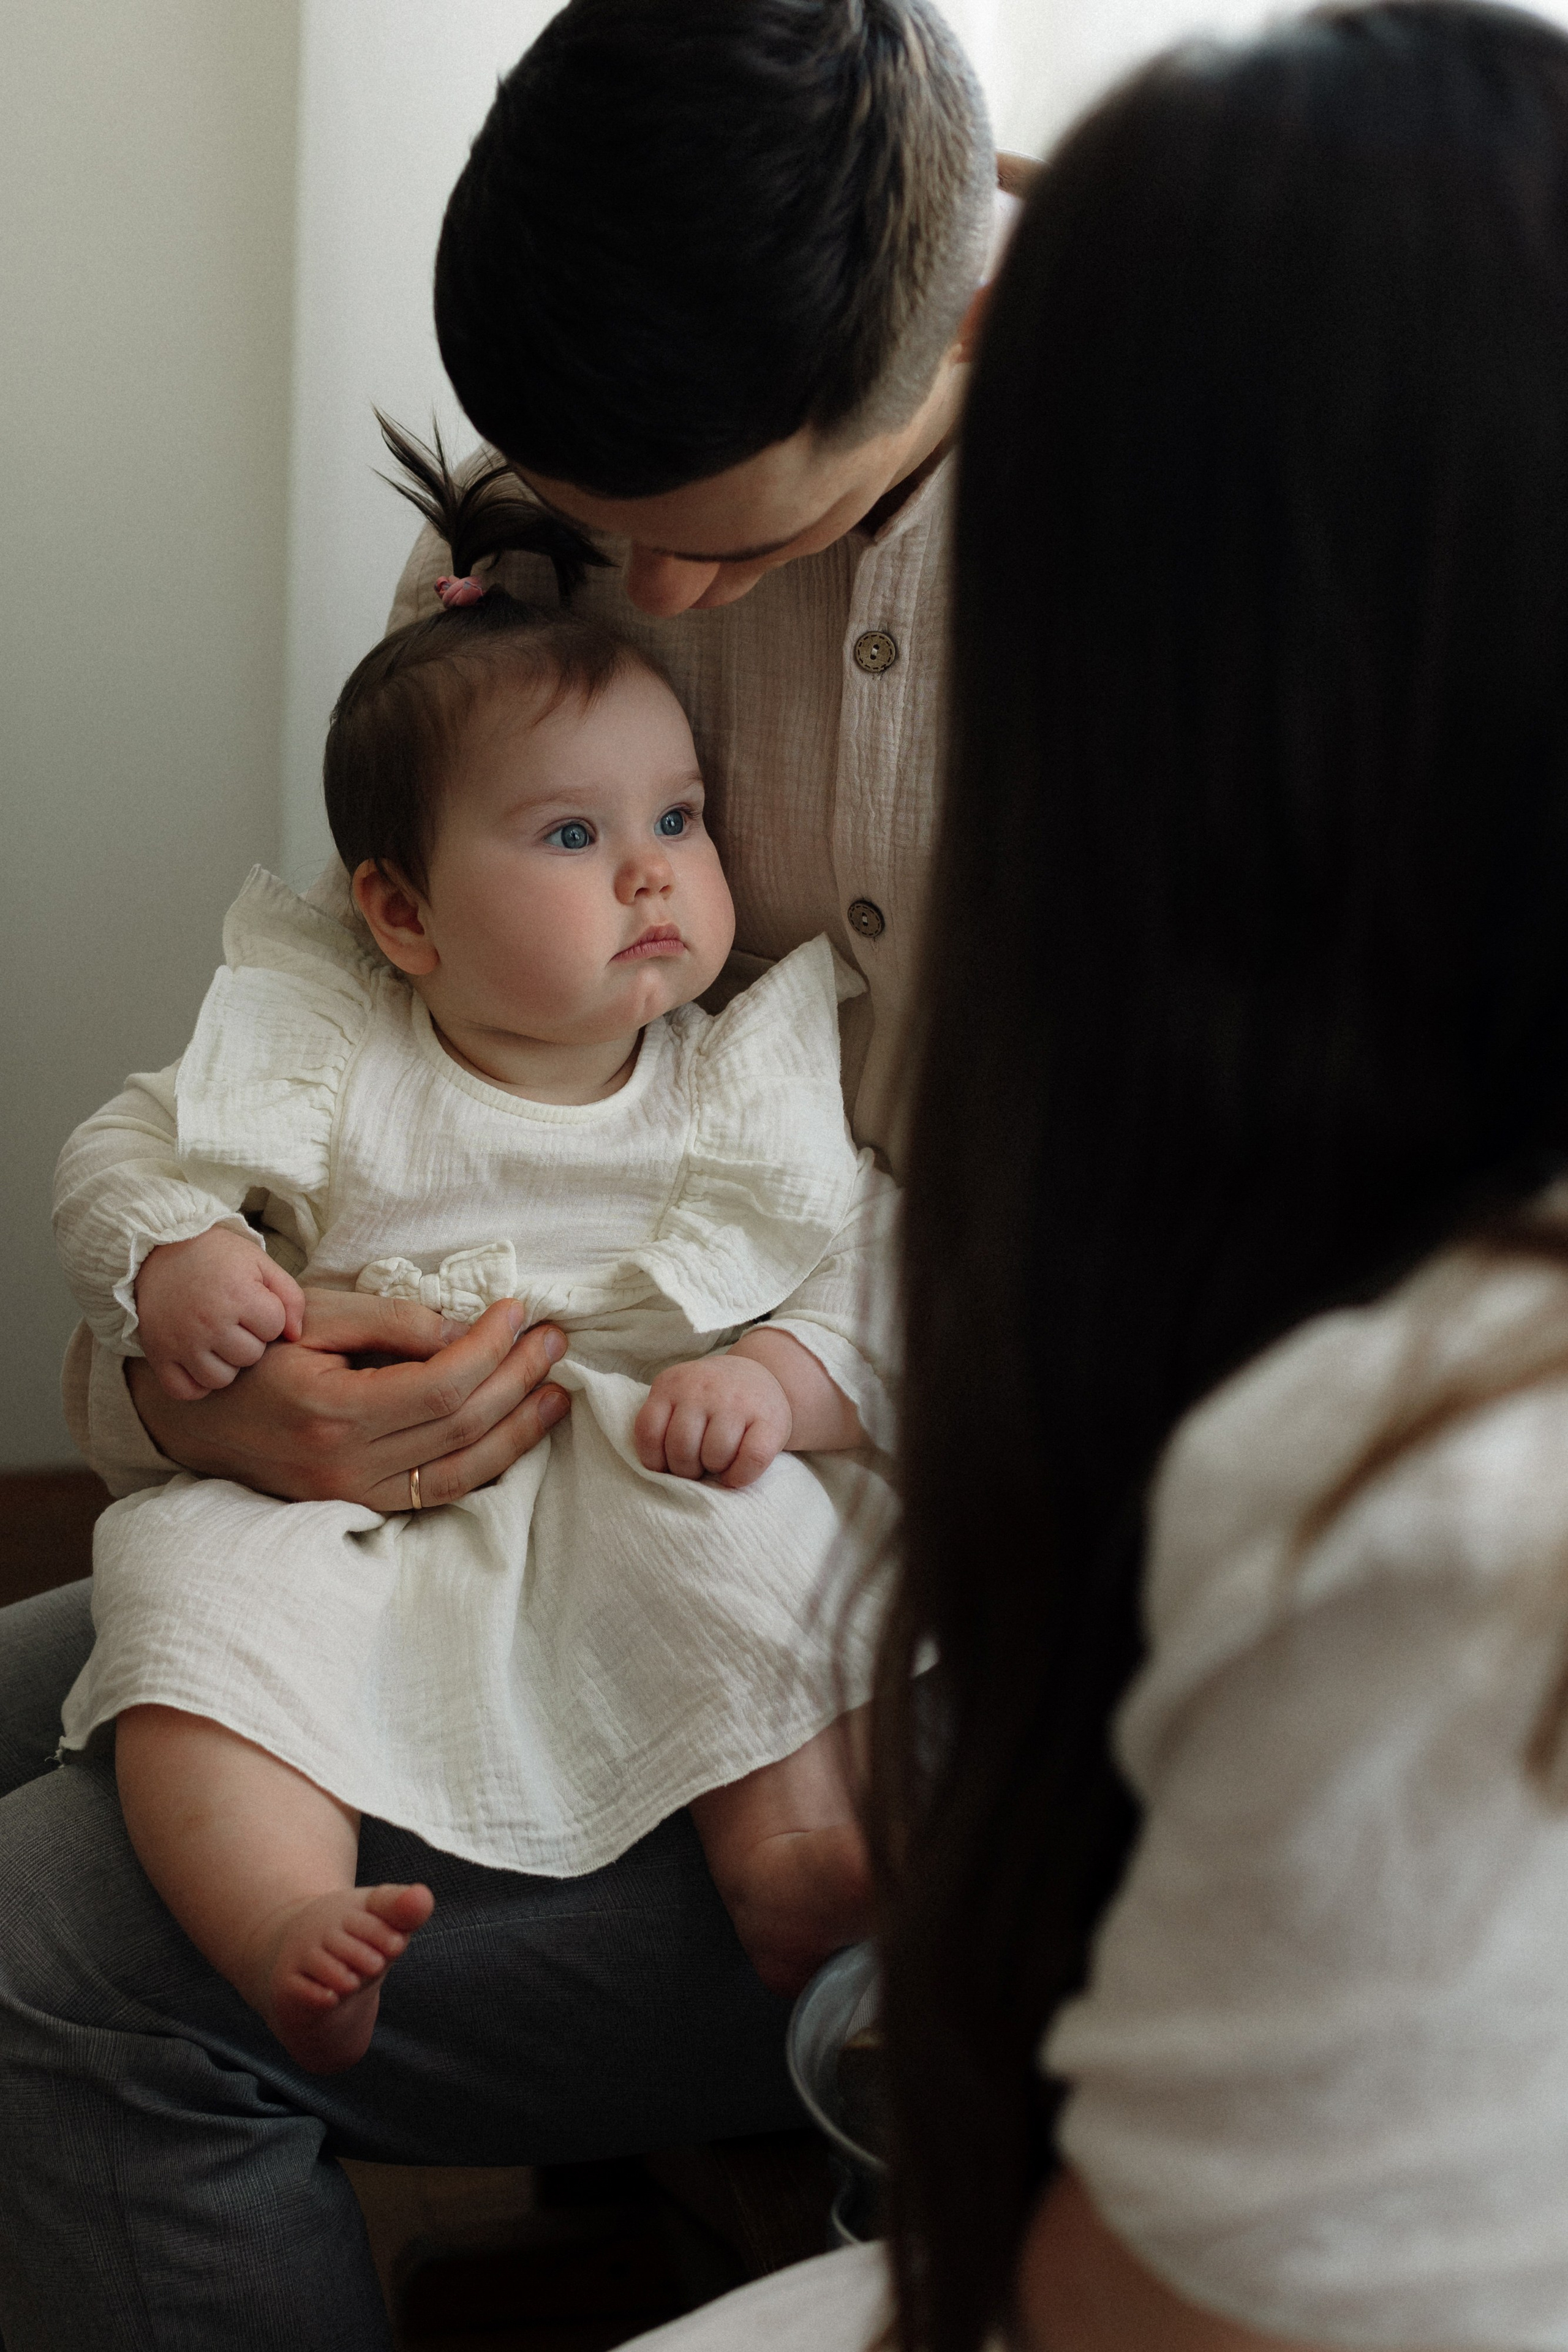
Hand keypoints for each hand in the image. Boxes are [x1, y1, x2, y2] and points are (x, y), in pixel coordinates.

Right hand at [126, 1292, 569, 1509]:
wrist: (194, 1416)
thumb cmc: (258, 1352)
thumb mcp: (316, 1316)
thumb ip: (393, 1322)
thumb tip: (468, 1332)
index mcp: (332, 1411)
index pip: (442, 1384)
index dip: (491, 1347)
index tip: (519, 1311)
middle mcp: (344, 1465)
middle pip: (460, 1426)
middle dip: (517, 1380)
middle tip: (554, 1341)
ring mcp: (351, 1496)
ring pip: (461, 1472)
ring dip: (518, 1431)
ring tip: (555, 1392)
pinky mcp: (358, 1507)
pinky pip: (438, 1494)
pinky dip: (485, 1465)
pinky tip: (516, 1435)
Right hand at [135, 1228, 304, 1400]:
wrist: (159, 1250)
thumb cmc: (217, 1258)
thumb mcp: (260, 1263)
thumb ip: (290, 1297)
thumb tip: (295, 1336)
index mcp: (237, 1295)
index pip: (274, 1328)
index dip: (268, 1316)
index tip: (251, 1301)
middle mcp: (208, 1322)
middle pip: (250, 1356)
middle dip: (248, 1339)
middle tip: (232, 1319)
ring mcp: (181, 1342)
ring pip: (221, 1379)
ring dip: (224, 1363)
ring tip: (216, 1338)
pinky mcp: (159, 1355)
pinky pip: (186, 1390)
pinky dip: (195, 1382)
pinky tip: (199, 1360)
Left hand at [634, 1352, 791, 1487]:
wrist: (760, 1376)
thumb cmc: (711, 1400)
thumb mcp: (678, 1396)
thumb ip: (664, 1423)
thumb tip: (661, 1473)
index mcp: (672, 1383)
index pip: (649, 1432)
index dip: (654, 1459)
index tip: (667, 1464)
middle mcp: (703, 1387)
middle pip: (681, 1448)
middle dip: (686, 1469)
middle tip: (697, 1465)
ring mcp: (737, 1402)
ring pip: (715, 1456)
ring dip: (715, 1470)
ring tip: (718, 1462)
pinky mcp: (770, 1420)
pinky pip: (751, 1460)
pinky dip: (741, 1476)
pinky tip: (737, 1473)